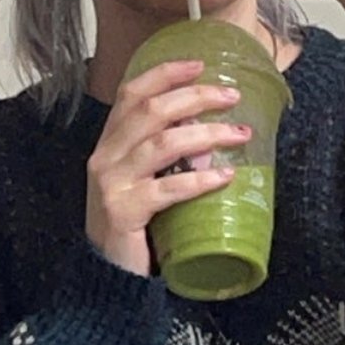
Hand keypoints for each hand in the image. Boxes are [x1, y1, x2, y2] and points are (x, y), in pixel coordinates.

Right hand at [85, 59, 250, 276]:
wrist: (106, 280)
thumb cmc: (133, 226)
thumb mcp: (143, 180)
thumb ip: (165, 155)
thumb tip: (210, 129)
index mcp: (109, 143)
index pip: (131, 93)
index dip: (164, 73)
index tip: (199, 64)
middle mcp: (105, 157)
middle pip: (151, 109)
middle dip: (195, 97)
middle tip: (231, 96)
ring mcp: (111, 183)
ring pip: (162, 142)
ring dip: (206, 134)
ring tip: (239, 135)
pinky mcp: (123, 212)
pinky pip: (167, 188)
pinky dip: (200, 180)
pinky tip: (225, 176)